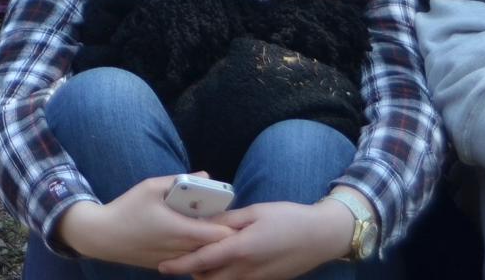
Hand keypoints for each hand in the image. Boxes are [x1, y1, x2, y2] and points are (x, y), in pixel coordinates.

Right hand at [56, 178, 226, 269]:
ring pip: (202, 254)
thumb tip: (205, 176)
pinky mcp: (168, 266)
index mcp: (182, 230)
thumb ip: (180, 180)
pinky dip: (193, 248)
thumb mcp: (150, 187)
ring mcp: (175, 261)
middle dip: (220, 231)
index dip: (230, 225)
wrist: (103, 237)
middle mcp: (182, 250)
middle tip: (216, 215)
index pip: (221, 235)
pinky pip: (189, 259)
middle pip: (215, 246)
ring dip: (206, 241)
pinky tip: (183, 235)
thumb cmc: (127, 209)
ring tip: (200, 224)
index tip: (228, 212)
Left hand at [163, 197, 358, 279]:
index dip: (180, 265)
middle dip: (191, 272)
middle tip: (179, 257)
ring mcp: (257, 278)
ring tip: (199, 258)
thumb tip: (205, 220)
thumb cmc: (289, 218)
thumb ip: (228, 218)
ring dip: (208, 275)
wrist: (322, 237)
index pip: (202, 261)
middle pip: (208, 279)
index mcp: (241, 248)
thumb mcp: (255, 211)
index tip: (162, 266)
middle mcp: (247, 269)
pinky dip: (225, 276)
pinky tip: (224, 261)